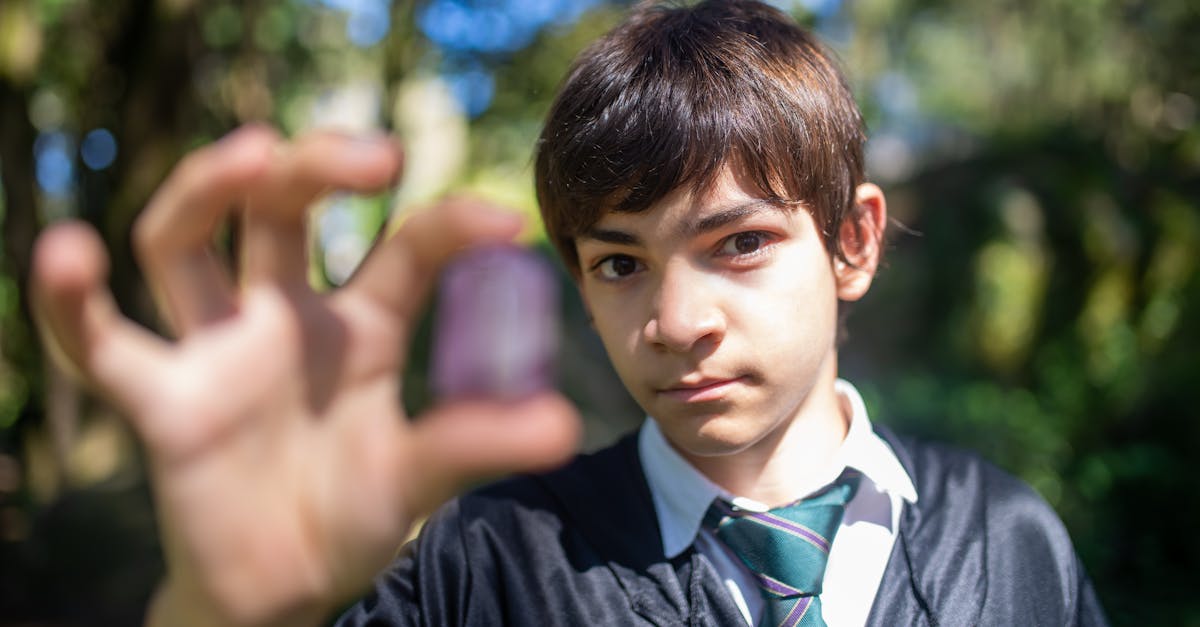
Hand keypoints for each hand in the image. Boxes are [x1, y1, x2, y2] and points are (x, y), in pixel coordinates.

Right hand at [30, 126, 580, 626]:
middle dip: (317, 167)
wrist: (284, 587)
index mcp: (362, 325)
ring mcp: (218, 350)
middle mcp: (284, 316)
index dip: (449, 226)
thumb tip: (563, 426)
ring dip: (206, 188)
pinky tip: (66, 256)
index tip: (504, 223)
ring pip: (186, 243)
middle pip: (281, 209)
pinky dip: (70, 303)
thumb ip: (477, 444)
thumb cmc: (353, 515)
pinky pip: (97, 343)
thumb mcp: (420, 478)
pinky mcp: (161, 399)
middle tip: (374, 153)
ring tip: (252, 154)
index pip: (403, 247)